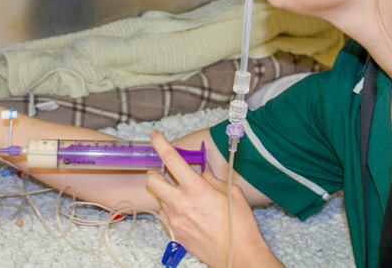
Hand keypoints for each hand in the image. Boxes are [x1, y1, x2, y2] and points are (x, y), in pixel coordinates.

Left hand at [145, 131, 277, 267]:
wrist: (239, 257)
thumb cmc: (240, 226)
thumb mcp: (231, 194)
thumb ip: (212, 180)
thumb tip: (202, 173)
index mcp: (196, 189)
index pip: (171, 159)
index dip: (160, 144)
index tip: (155, 136)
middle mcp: (180, 204)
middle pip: (152, 181)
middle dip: (155, 173)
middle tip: (166, 173)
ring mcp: (175, 221)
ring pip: (158, 199)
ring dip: (166, 193)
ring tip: (184, 197)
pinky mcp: (175, 235)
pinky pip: (165, 217)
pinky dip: (171, 211)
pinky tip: (188, 214)